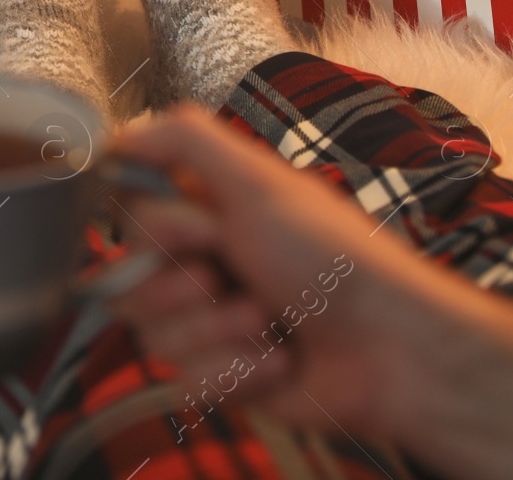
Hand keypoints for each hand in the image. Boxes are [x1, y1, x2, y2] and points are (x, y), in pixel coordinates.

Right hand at [111, 106, 512, 479]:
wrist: (392, 351)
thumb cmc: (336, 259)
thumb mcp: (259, 182)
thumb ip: (185, 140)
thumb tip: (120, 131)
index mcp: (210, 211)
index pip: (131, 218)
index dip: (156, 230)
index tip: (202, 231)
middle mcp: (206, 264)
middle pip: (131, 281)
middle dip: (186, 286)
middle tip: (235, 278)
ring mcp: (213, 323)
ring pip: (157, 335)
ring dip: (219, 330)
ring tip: (270, 322)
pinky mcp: (225, 376)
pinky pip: (189, 382)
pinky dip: (238, 372)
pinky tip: (279, 362)